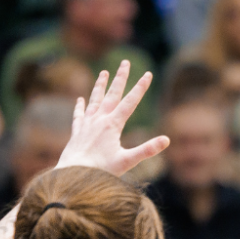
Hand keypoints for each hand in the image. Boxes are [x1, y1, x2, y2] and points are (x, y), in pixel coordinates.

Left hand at [56, 63, 170, 175]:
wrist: (73, 176)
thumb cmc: (101, 170)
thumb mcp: (127, 161)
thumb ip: (147, 149)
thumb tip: (166, 140)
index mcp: (113, 125)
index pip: (130, 102)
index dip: (140, 88)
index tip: (148, 74)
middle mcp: (99, 120)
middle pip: (112, 95)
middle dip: (120, 78)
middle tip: (125, 62)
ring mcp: (87, 125)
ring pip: (95, 100)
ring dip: (100, 86)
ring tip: (104, 72)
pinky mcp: (77, 133)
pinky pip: (79, 115)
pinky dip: (80, 106)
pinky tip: (80, 99)